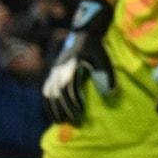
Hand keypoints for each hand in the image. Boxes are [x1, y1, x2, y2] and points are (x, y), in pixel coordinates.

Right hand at [42, 0, 115, 124]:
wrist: (84, 33)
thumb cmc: (96, 47)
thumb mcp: (103, 59)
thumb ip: (106, 76)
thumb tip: (111, 94)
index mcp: (70, 69)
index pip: (69, 93)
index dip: (73, 107)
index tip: (80, 118)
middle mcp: (58, 72)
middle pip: (58, 96)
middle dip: (64, 111)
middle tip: (73, 124)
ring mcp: (54, 72)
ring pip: (49, 94)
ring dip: (54, 109)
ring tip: (59, 122)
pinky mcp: (53, 72)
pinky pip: (46, 89)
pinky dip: (47, 101)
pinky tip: (51, 111)